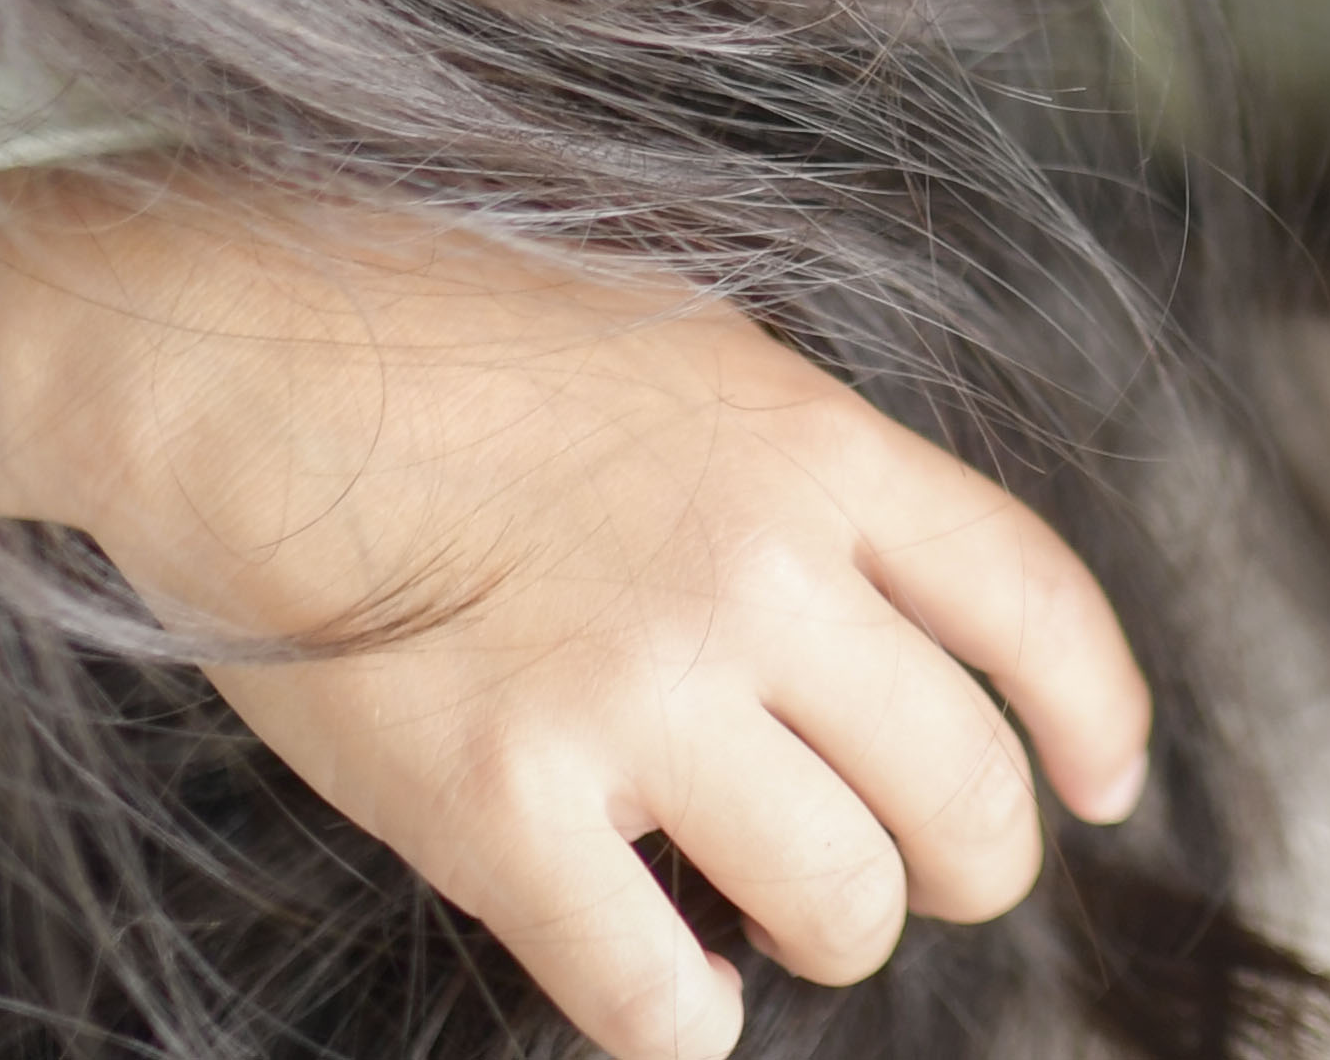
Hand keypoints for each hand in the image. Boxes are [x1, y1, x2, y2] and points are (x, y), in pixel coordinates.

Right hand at [0, 176, 1146, 1059]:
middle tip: (914, 874)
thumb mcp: (688, 347)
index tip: (1103, 789)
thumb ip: (808, 475)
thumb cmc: (449, 339)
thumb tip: (906, 611)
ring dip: (827, 937)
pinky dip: (683, 1022)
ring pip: (842, 905)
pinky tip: (663, 986)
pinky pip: (657, 995)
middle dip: (967, 862)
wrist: (226, 354)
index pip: (1033, 607)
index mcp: (813, 445)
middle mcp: (751, 571)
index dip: (1096, 721)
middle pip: (964, 789)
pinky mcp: (495, 806)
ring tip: (771, 915)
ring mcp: (628, 692)